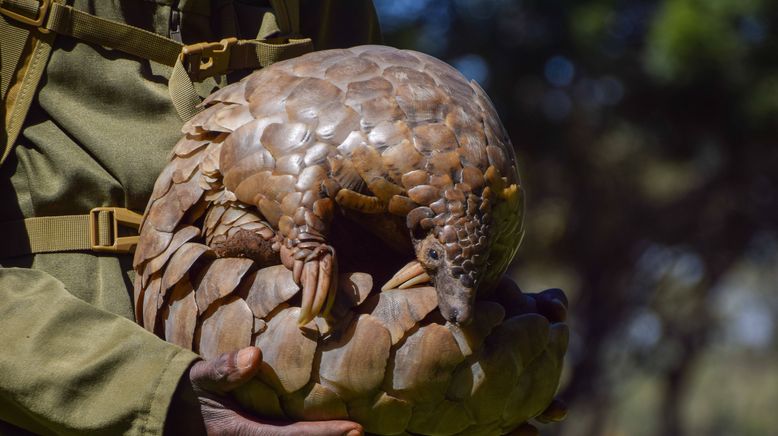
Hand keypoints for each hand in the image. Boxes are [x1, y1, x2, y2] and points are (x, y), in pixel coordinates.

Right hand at [166, 347, 362, 435]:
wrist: (163, 411)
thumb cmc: (184, 391)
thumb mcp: (198, 377)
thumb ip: (222, 368)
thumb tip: (255, 355)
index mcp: (240, 432)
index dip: (324, 435)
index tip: (356, 430)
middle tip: (364, 433)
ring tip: (352, 433)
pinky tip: (322, 429)